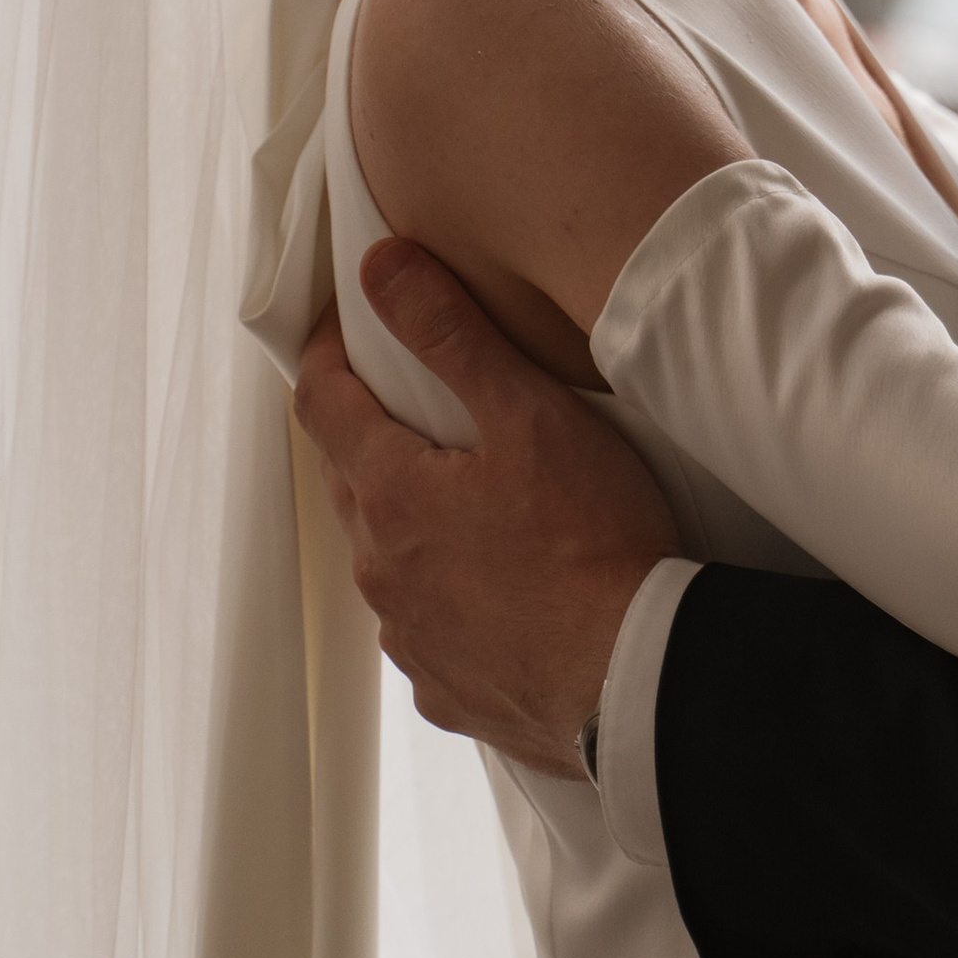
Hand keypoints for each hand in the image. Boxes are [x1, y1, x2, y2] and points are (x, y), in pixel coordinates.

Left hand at [293, 239, 680, 777]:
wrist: (636, 680)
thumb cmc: (592, 543)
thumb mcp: (528, 414)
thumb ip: (450, 333)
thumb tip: (381, 267)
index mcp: (389, 495)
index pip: (322, 404)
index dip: (329, 354)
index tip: (353, 325)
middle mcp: (382, 572)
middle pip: (353, 482)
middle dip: (377, 435)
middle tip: (428, 403)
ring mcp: (412, 638)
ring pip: (393, 560)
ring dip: (418, 525)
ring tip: (484, 505)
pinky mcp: (450, 690)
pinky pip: (432, 630)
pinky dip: (455, 600)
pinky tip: (508, 592)